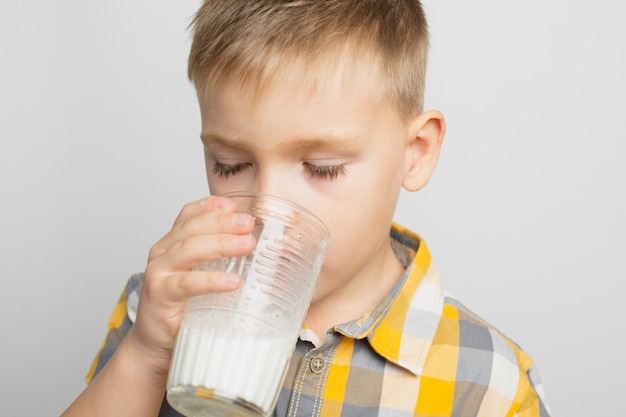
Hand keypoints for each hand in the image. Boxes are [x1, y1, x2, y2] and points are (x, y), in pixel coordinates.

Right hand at [125, 196, 255, 375]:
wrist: (156, 346)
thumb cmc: (182, 310)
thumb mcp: (200, 277)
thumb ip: (218, 262)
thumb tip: (258, 250)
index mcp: (172, 245)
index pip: (188, 216)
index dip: (210, 206)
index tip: (234, 204)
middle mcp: (162, 254)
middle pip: (191, 228)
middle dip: (222, 222)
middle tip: (249, 223)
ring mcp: (159, 273)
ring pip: (189, 249)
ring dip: (220, 244)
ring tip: (247, 244)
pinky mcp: (160, 296)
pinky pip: (186, 284)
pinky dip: (210, 280)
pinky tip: (232, 281)